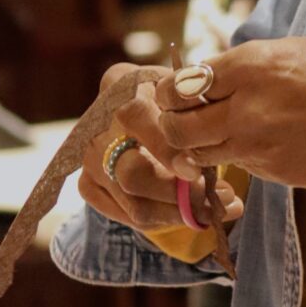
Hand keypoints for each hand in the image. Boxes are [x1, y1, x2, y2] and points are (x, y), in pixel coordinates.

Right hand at [81, 68, 245, 243]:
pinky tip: (190, 214)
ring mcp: (88, 158)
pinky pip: (127, 216)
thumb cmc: (179, 101)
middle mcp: (96, 123)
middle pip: (130, 173)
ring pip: (133, 203)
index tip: (196, 171)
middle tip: (217, 200)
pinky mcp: (88, 185)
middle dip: (178, 194)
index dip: (166, 150)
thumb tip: (211, 166)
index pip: (135, 118)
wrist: (150, 110)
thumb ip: (199, 118)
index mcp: (120, 86)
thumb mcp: (190, 95)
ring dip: (179, 214)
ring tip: (214, 211)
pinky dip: (163, 220)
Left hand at [117, 41, 305, 193]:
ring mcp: (260, 144)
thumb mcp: (296, 51)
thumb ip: (249, 67)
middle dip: (172, 126)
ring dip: (200, 147)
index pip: (178, 85)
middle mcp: (245, 106)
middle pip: (176, 127)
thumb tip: (214, 79)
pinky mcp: (277, 172)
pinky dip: (239, 158)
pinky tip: (263, 145)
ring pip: (199, 154)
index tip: (178, 95)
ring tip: (220, 136)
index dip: (171, 93)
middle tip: (184, 122)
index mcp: (250, 65)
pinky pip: (240, 167)